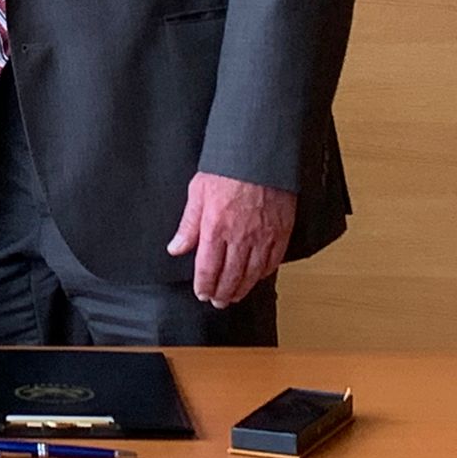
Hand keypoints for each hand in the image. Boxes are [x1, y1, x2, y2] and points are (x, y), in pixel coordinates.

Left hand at [166, 171, 295, 307]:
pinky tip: (256, 278)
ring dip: (242, 289)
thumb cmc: (227, 170)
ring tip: (233, 296)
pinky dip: (263, 275)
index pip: (208, 268)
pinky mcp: (281, 233)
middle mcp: (240, 237)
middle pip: (230, 277)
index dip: (204, 285)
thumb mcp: (198, 193)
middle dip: (221, 293)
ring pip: (252, 274)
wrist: (259, 156)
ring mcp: (263, 237)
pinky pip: (272, 262)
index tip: (201, 293)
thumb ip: (188, 225)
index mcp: (216, 228)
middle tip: (217, 301)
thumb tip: (176, 248)